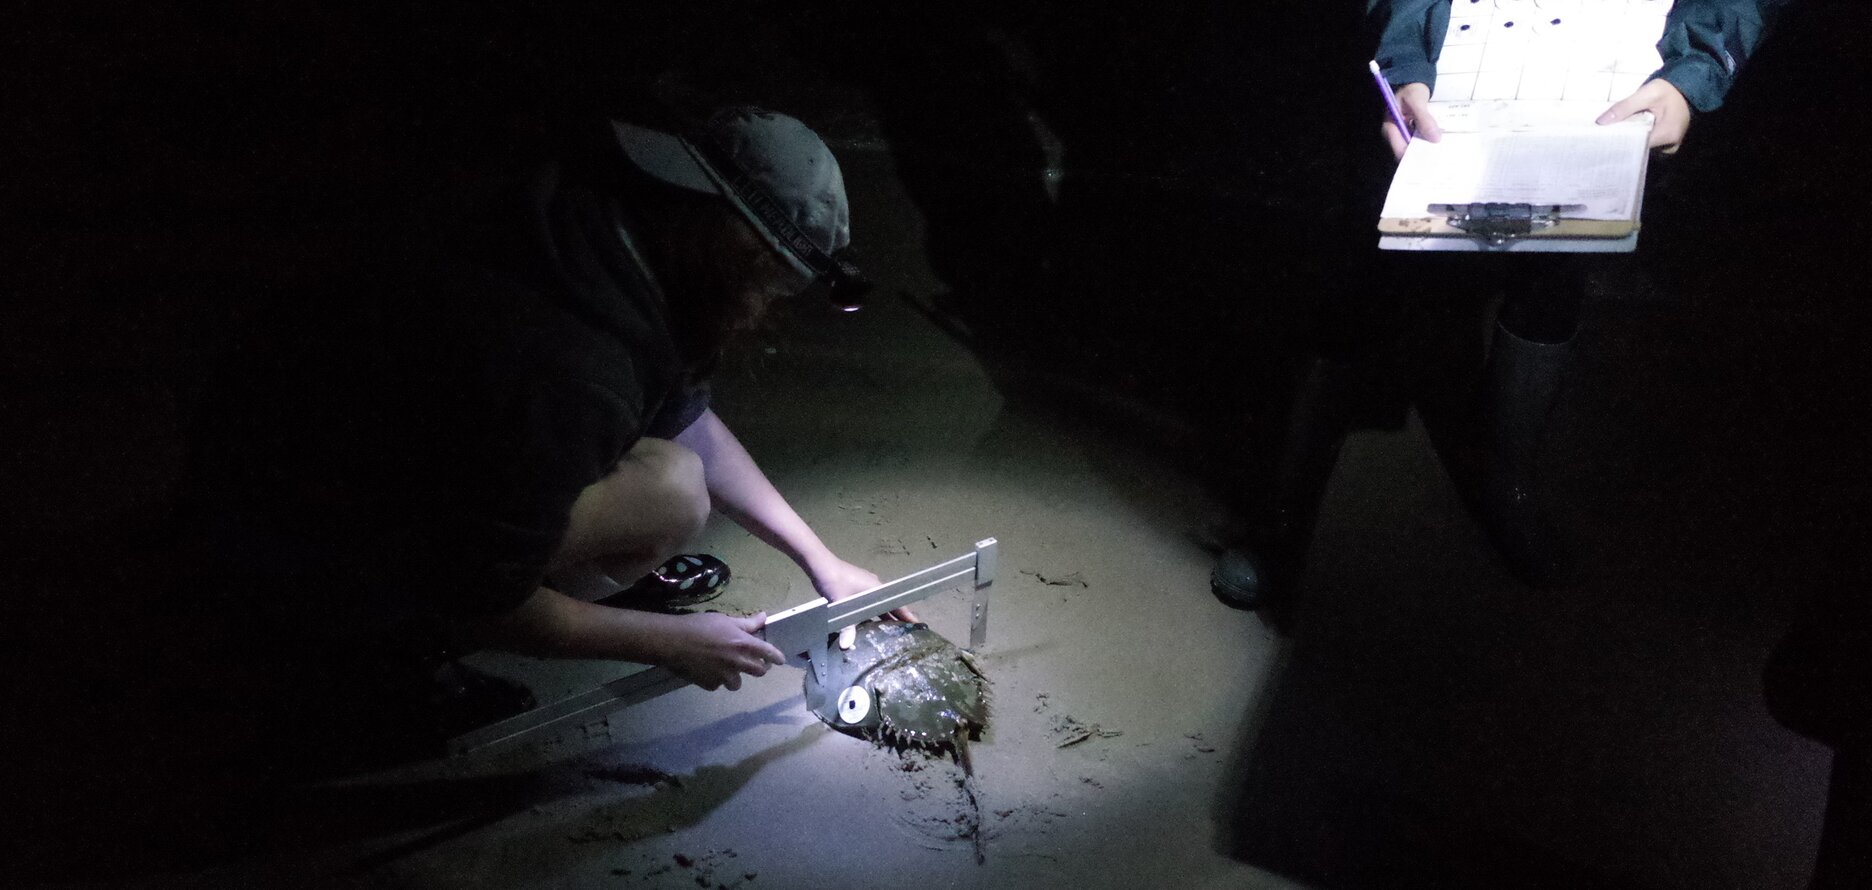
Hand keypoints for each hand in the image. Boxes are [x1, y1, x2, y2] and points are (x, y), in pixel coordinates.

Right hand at [656, 611, 785, 690]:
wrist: (673, 642)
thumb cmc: (699, 626)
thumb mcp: (724, 620)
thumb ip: (746, 623)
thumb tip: (763, 617)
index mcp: (742, 644)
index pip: (767, 652)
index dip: (776, 657)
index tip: (781, 661)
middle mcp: (737, 662)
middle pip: (758, 672)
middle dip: (760, 669)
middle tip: (755, 664)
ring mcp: (724, 676)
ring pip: (737, 683)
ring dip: (735, 677)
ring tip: (726, 669)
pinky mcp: (710, 684)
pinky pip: (718, 685)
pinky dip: (716, 680)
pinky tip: (707, 670)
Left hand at [810, 556, 916, 649]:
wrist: (820, 564)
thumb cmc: (834, 581)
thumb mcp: (841, 604)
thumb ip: (846, 627)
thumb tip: (847, 646)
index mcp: (876, 588)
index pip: (897, 604)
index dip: (907, 615)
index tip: (917, 625)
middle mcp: (875, 586)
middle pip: (889, 604)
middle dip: (896, 618)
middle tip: (904, 633)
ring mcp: (866, 584)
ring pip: (879, 603)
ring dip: (883, 615)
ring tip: (888, 631)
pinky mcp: (857, 586)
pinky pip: (870, 601)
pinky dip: (872, 611)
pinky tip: (867, 622)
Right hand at [1383, 82, 1441, 159]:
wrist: (1412, 78)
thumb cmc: (1411, 88)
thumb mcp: (1417, 102)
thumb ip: (1424, 120)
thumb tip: (1436, 139)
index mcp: (1390, 127)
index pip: (1400, 150)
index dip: (1413, 156)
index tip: (1429, 159)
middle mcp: (1394, 133)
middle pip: (1407, 151)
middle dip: (1421, 153)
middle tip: (1438, 157)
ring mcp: (1402, 131)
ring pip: (1414, 145)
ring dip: (1425, 146)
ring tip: (1440, 150)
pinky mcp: (1410, 129)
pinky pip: (1418, 138)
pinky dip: (1427, 139)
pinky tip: (1437, 140)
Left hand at [1597, 78, 1691, 152]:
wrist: (1685, 89)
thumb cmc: (1668, 90)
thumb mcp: (1647, 93)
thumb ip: (1624, 107)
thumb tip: (1600, 122)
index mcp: (1667, 135)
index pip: (1636, 145)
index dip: (1619, 141)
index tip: (1603, 137)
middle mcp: (1669, 146)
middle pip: (1638, 149)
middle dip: (1622, 141)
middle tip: (1604, 135)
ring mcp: (1668, 147)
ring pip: (1641, 148)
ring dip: (1629, 140)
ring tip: (1613, 133)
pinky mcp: (1665, 144)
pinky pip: (1646, 145)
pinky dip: (1636, 138)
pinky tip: (1626, 132)